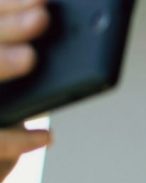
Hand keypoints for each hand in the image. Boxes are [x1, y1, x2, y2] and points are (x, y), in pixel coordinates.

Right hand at [0, 0, 50, 182]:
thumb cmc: (8, 122)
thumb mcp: (23, 94)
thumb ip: (30, 64)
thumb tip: (70, 36)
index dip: (10, 5)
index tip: (43, 1)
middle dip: (9, 25)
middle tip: (43, 15)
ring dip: (1, 62)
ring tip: (31, 56)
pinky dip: (19, 137)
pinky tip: (48, 136)